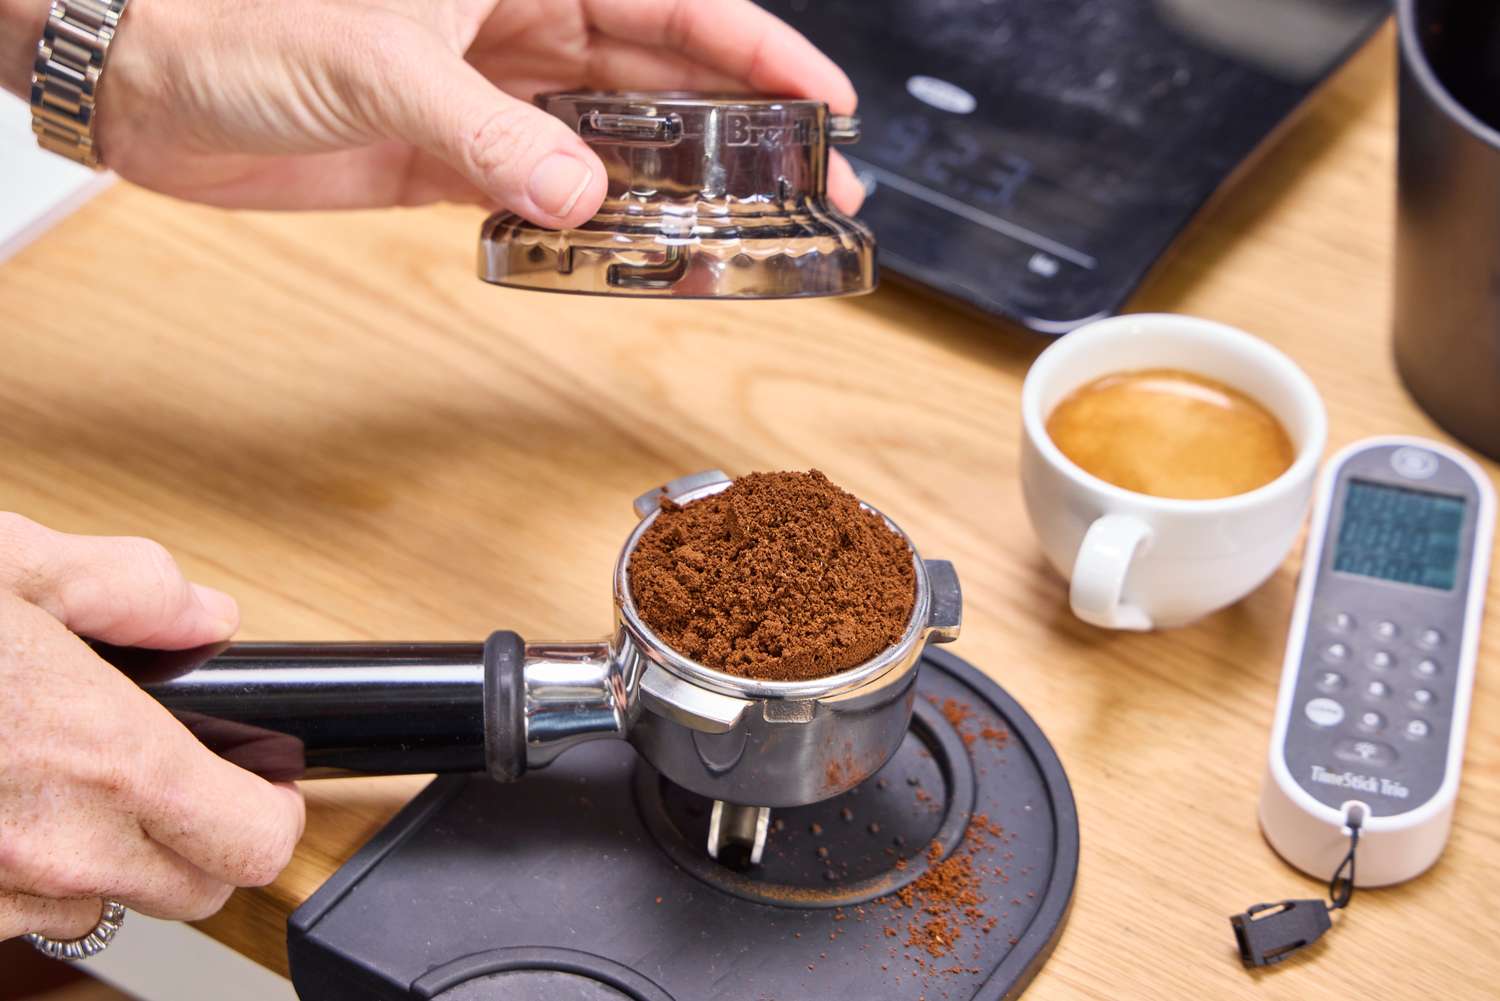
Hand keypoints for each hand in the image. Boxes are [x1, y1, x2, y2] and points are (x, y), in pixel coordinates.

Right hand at [0, 515, 303, 942]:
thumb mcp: (6, 563)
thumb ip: (126, 588)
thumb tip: (201, 616)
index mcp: (105, 757)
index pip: (255, 840)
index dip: (272, 810)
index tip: (261, 783)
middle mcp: (57, 847)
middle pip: (197, 890)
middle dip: (201, 838)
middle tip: (170, 778)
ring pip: (99, 910)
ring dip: (102, 859)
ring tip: (53, 780)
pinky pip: (11, 920)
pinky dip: (18, 876)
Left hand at [88, 0, 863, 222]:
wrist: (143, 75)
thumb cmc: (239, 19)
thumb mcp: (382, 62)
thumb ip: (491, 133)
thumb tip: (579, 194)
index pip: (674, 4)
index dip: (758, 48)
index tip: (823, 98)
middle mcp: (517, 26)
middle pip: (662, 76)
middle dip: (741, 128)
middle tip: (808, 185)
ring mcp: (490, 95)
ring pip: (613, 139)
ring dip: (675, 185)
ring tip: (738, 229)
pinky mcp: (454, 158)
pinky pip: (547, 191)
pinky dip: (588, 223)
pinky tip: (631, 246)